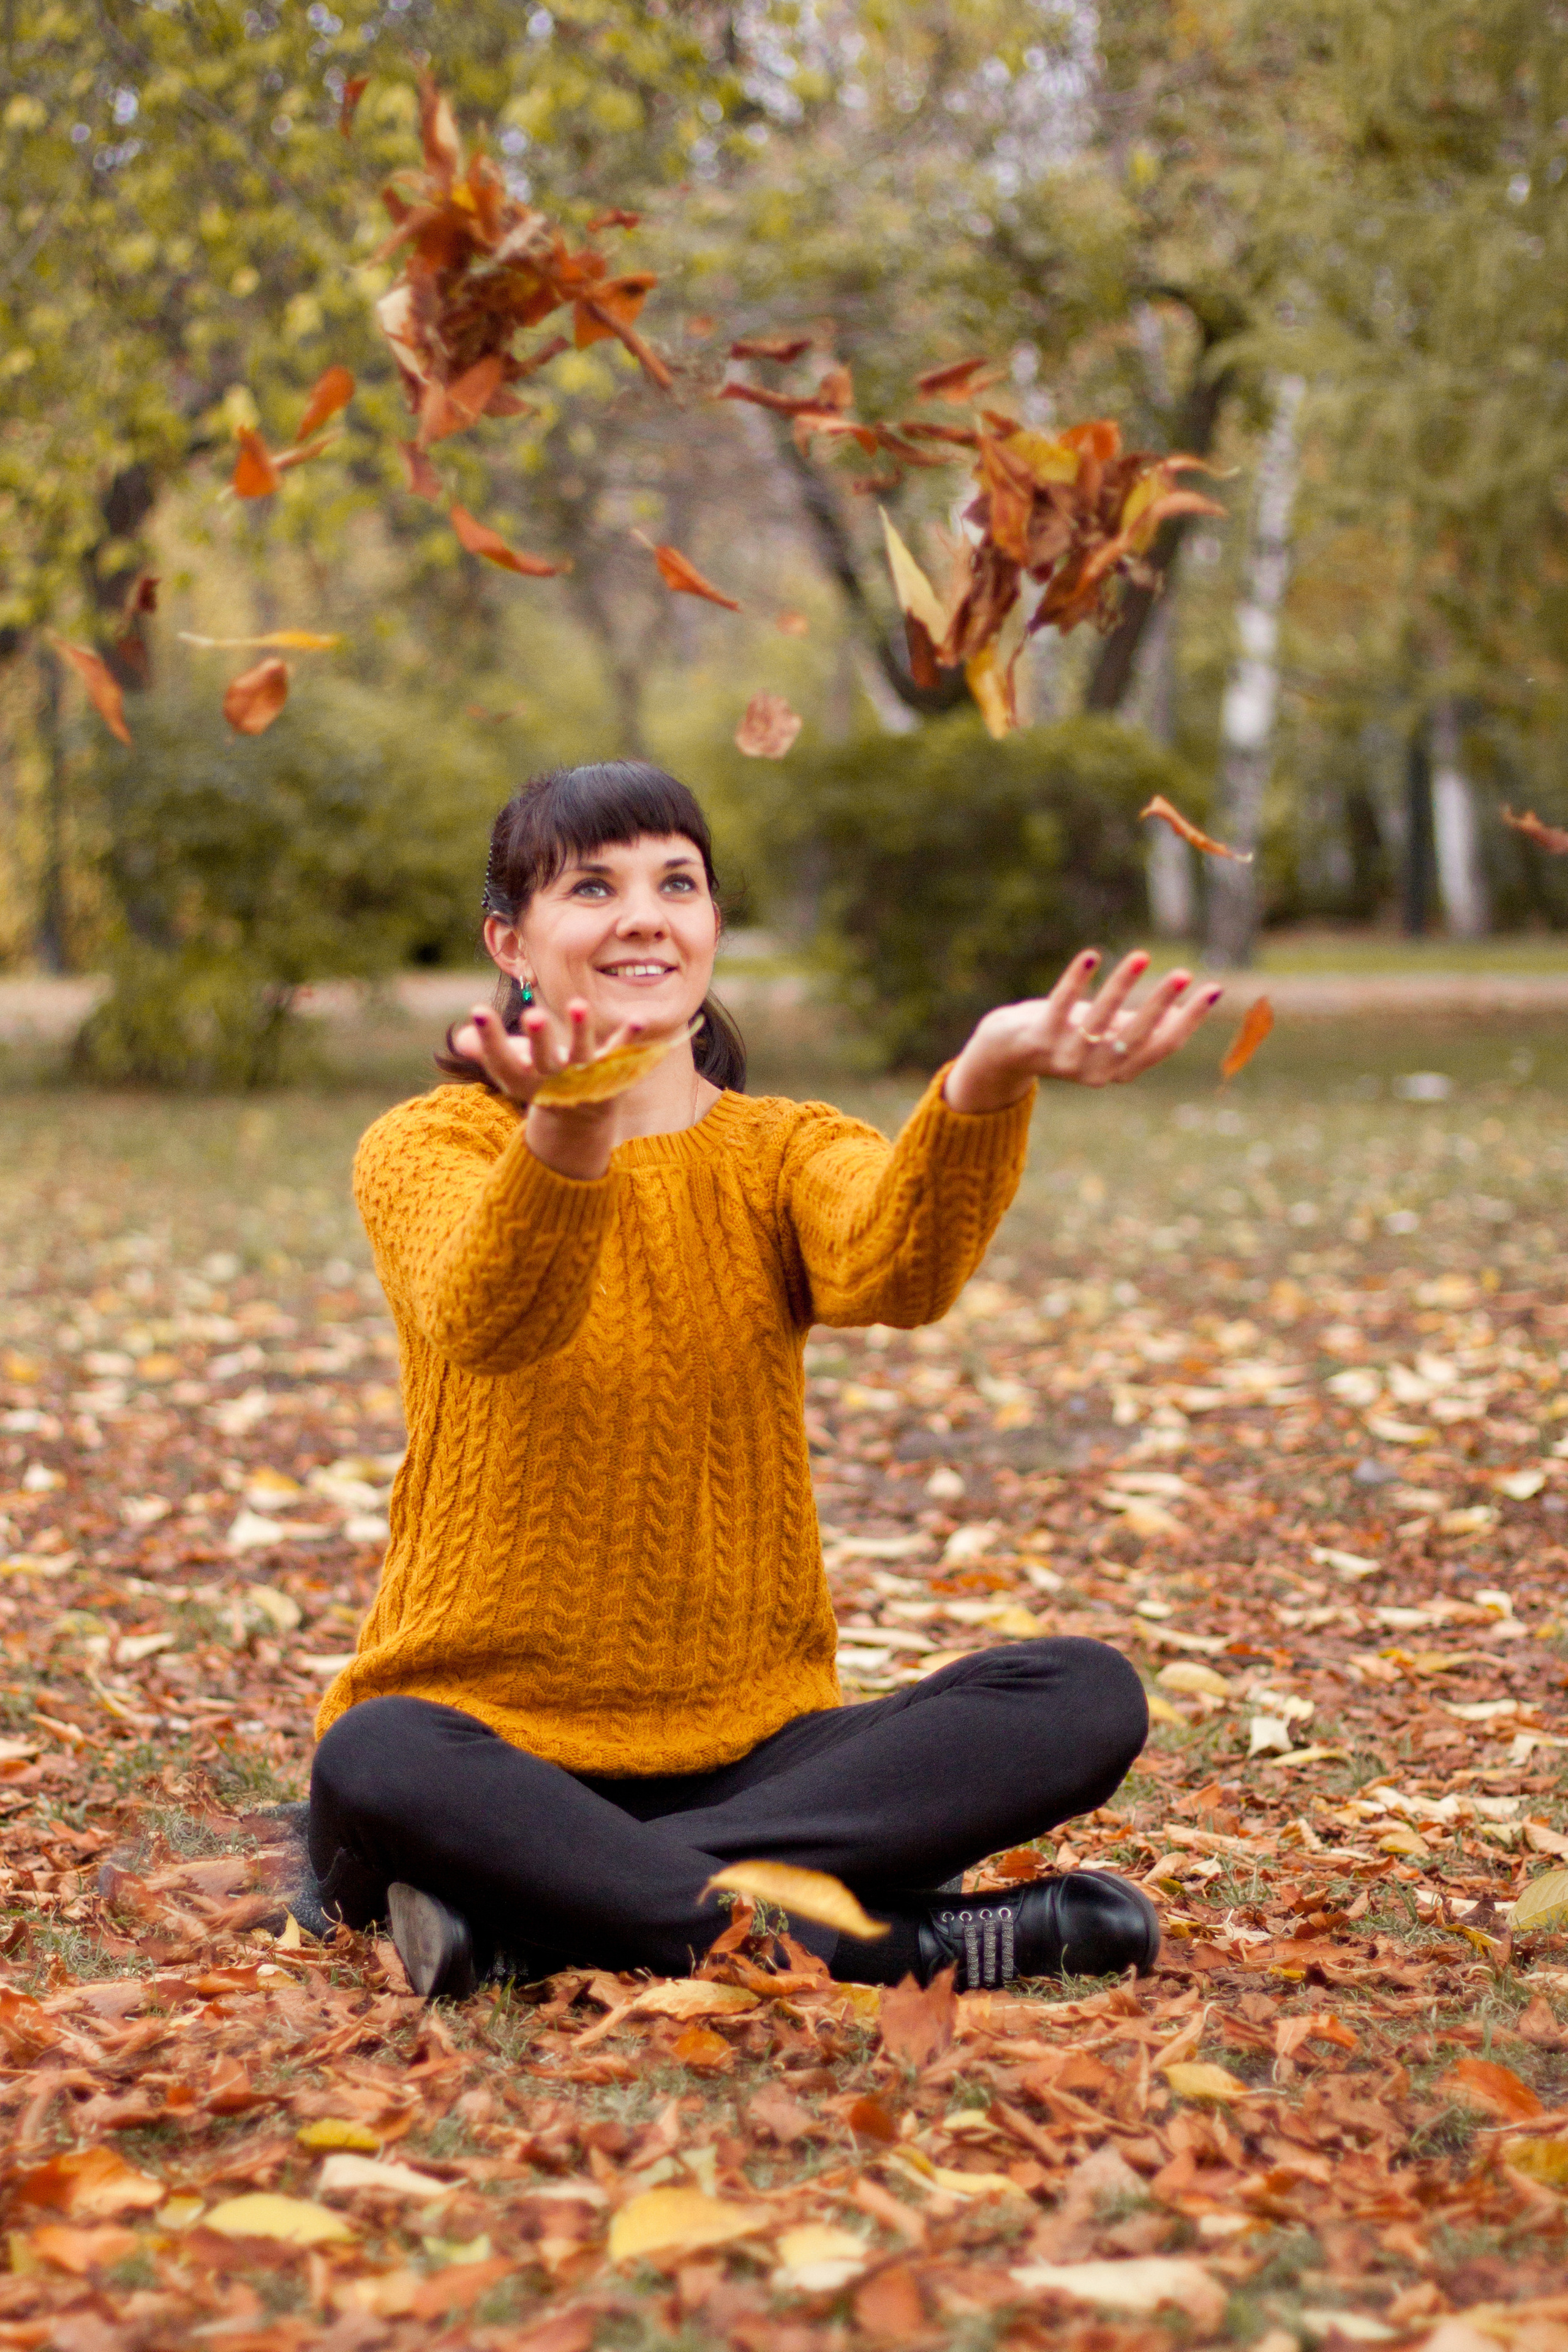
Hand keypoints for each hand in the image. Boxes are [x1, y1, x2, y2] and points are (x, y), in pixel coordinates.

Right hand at [450, 997, 646, 1180]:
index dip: (490, 1038)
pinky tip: (639, 1020)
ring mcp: (584, 1078)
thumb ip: (486, 1050)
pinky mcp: (611, 1073)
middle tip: (535, 1015)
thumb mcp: (511, 1067)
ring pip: (583, 1055)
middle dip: (540, 1039)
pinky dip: (630, 1039)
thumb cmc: (538, 1080)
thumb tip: (461, 1038)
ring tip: (579, 1004)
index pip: (502, 1061)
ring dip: (582, 1031)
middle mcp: (553, 1081)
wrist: (579, 1118)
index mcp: (523, 1081)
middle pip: (544, 1061)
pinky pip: (621, 1054)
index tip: (479, 1009)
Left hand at [943, 951, 1222, 1113]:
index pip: (1162, 1045)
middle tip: (1184, 974)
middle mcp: (1096, 1071)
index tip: (1214, 988)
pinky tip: (1090, 957)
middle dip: (1161, 1005)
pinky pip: (1059, 1007)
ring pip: (1099, 1021)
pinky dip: (1074, 982)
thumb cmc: (1068, 1036)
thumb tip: (1189, 1009)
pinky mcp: (1037, 1039)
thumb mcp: (1108, 1035)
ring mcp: (1065, 1058)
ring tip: (1142, 955)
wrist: (1008, 1051)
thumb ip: (1141, 1027)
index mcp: (1120, 1070)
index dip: (1190, 1019)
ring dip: (1121, 987)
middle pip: (1135, 1036)